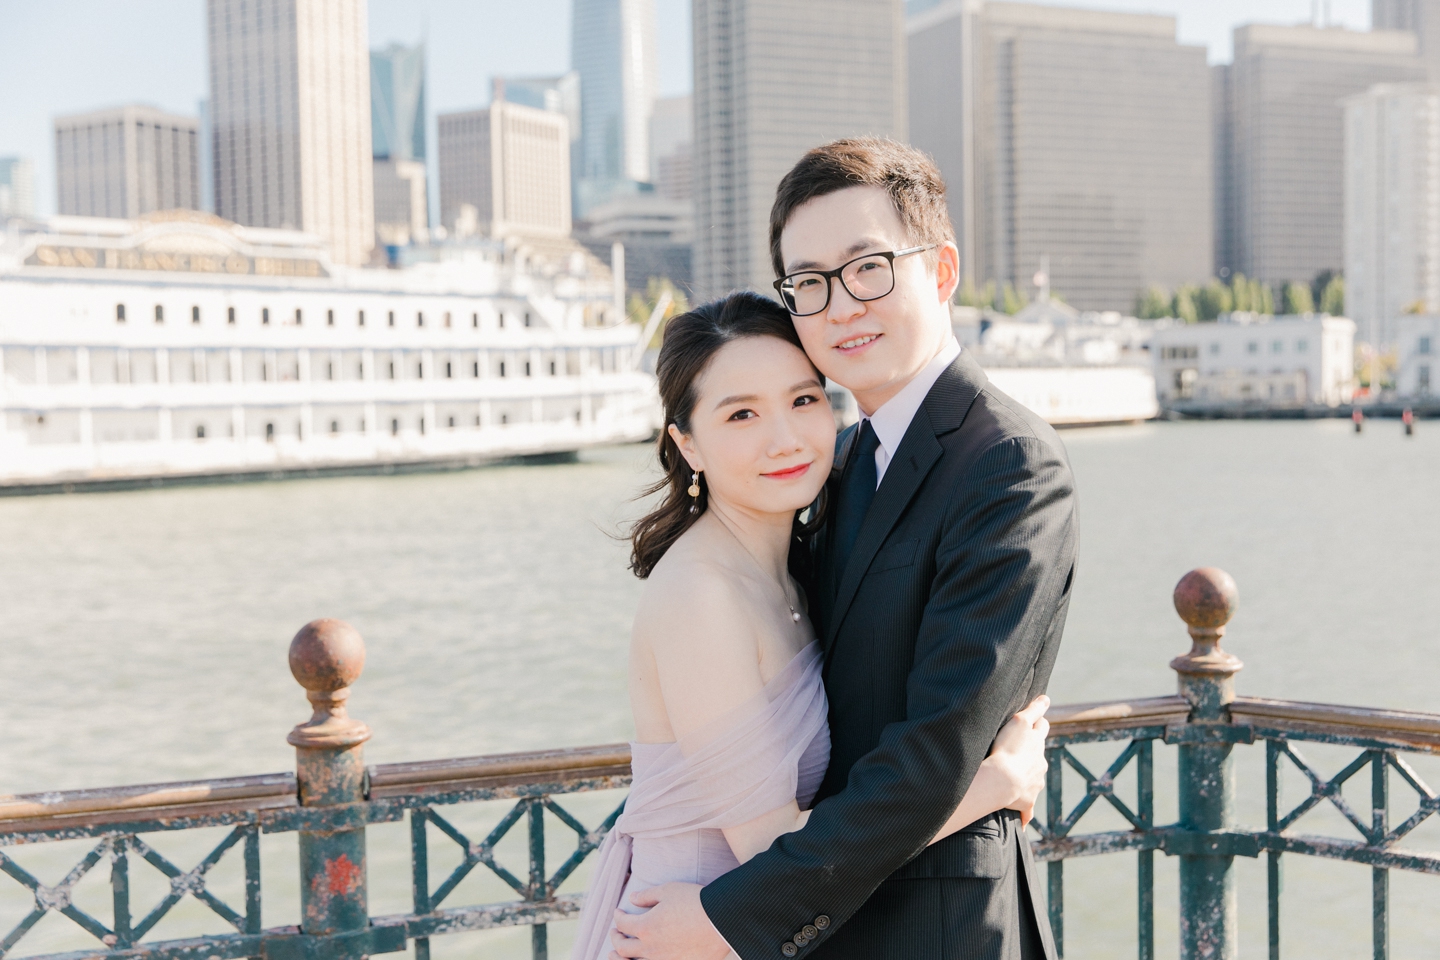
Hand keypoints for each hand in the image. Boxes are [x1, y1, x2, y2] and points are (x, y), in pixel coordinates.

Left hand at [608, 882, 731, 959]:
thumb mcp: (668, 891)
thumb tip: (631, 898)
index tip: (618, 912)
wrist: (722, 921)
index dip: (617, 917)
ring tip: (618, 955)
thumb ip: (646, 896)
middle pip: (622, 948)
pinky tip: (644, 958)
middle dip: (615, 938)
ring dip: (622, 959)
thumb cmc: (695, 901)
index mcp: (646, 927)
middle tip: (615, 933)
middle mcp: (650, 948)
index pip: (622, 924)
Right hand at [983, 695, 1049, 825]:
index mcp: (1037, 744)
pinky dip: (1025, 814)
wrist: (1003, 780)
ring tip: (1014, 780)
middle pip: (1039, 754)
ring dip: (1028, 778)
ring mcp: (1035, 783)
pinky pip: (1027, 808)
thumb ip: (1034, 709)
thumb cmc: (1008, 749)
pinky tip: (1022, 823)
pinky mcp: (1027, 801)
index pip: (1040, 728)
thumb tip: (1047, 698)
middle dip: (1032, 752)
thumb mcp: (1019, 722)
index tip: (1030, 724)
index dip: (1036, 724)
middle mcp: (1040, 763)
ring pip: (1034, 779)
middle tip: (1019, 751)